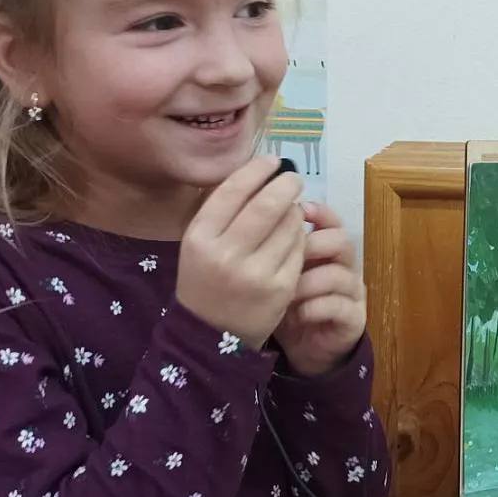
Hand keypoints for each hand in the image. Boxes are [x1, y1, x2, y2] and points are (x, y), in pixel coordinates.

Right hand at [177, 157, 305, 348]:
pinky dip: (299, 236)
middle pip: (266, 205)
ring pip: (288, 225)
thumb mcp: (198, 244)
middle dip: (286, 185)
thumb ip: (222, 211)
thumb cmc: (205, 280)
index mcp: (199, 238)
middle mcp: (225, 254)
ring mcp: (255, 273)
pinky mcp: (280, 288)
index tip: (272, 160)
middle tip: (294, 179)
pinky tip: (294, 235)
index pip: (232, 191)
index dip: (256, 170)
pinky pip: (298, 249)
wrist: (210, 336)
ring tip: (291, 209)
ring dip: (295, 211)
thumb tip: (258, 172)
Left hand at [274, 202, 366, 376]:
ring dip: (310, 280)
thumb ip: (271, 246)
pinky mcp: (353, 319)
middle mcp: (344, 266)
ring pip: (340, 274)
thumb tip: (253, 214)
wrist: (304, 346)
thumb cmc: (286, 303)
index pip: (331, 220)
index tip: (299, 210)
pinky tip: (299, 313)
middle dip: (314, 244)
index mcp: (326, 249)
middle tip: (289, 256)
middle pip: (342, 241)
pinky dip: (316, 307)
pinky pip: (340, 306)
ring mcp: (352, 293)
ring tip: (288, 292)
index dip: (319, 212)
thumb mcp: (274, 273)